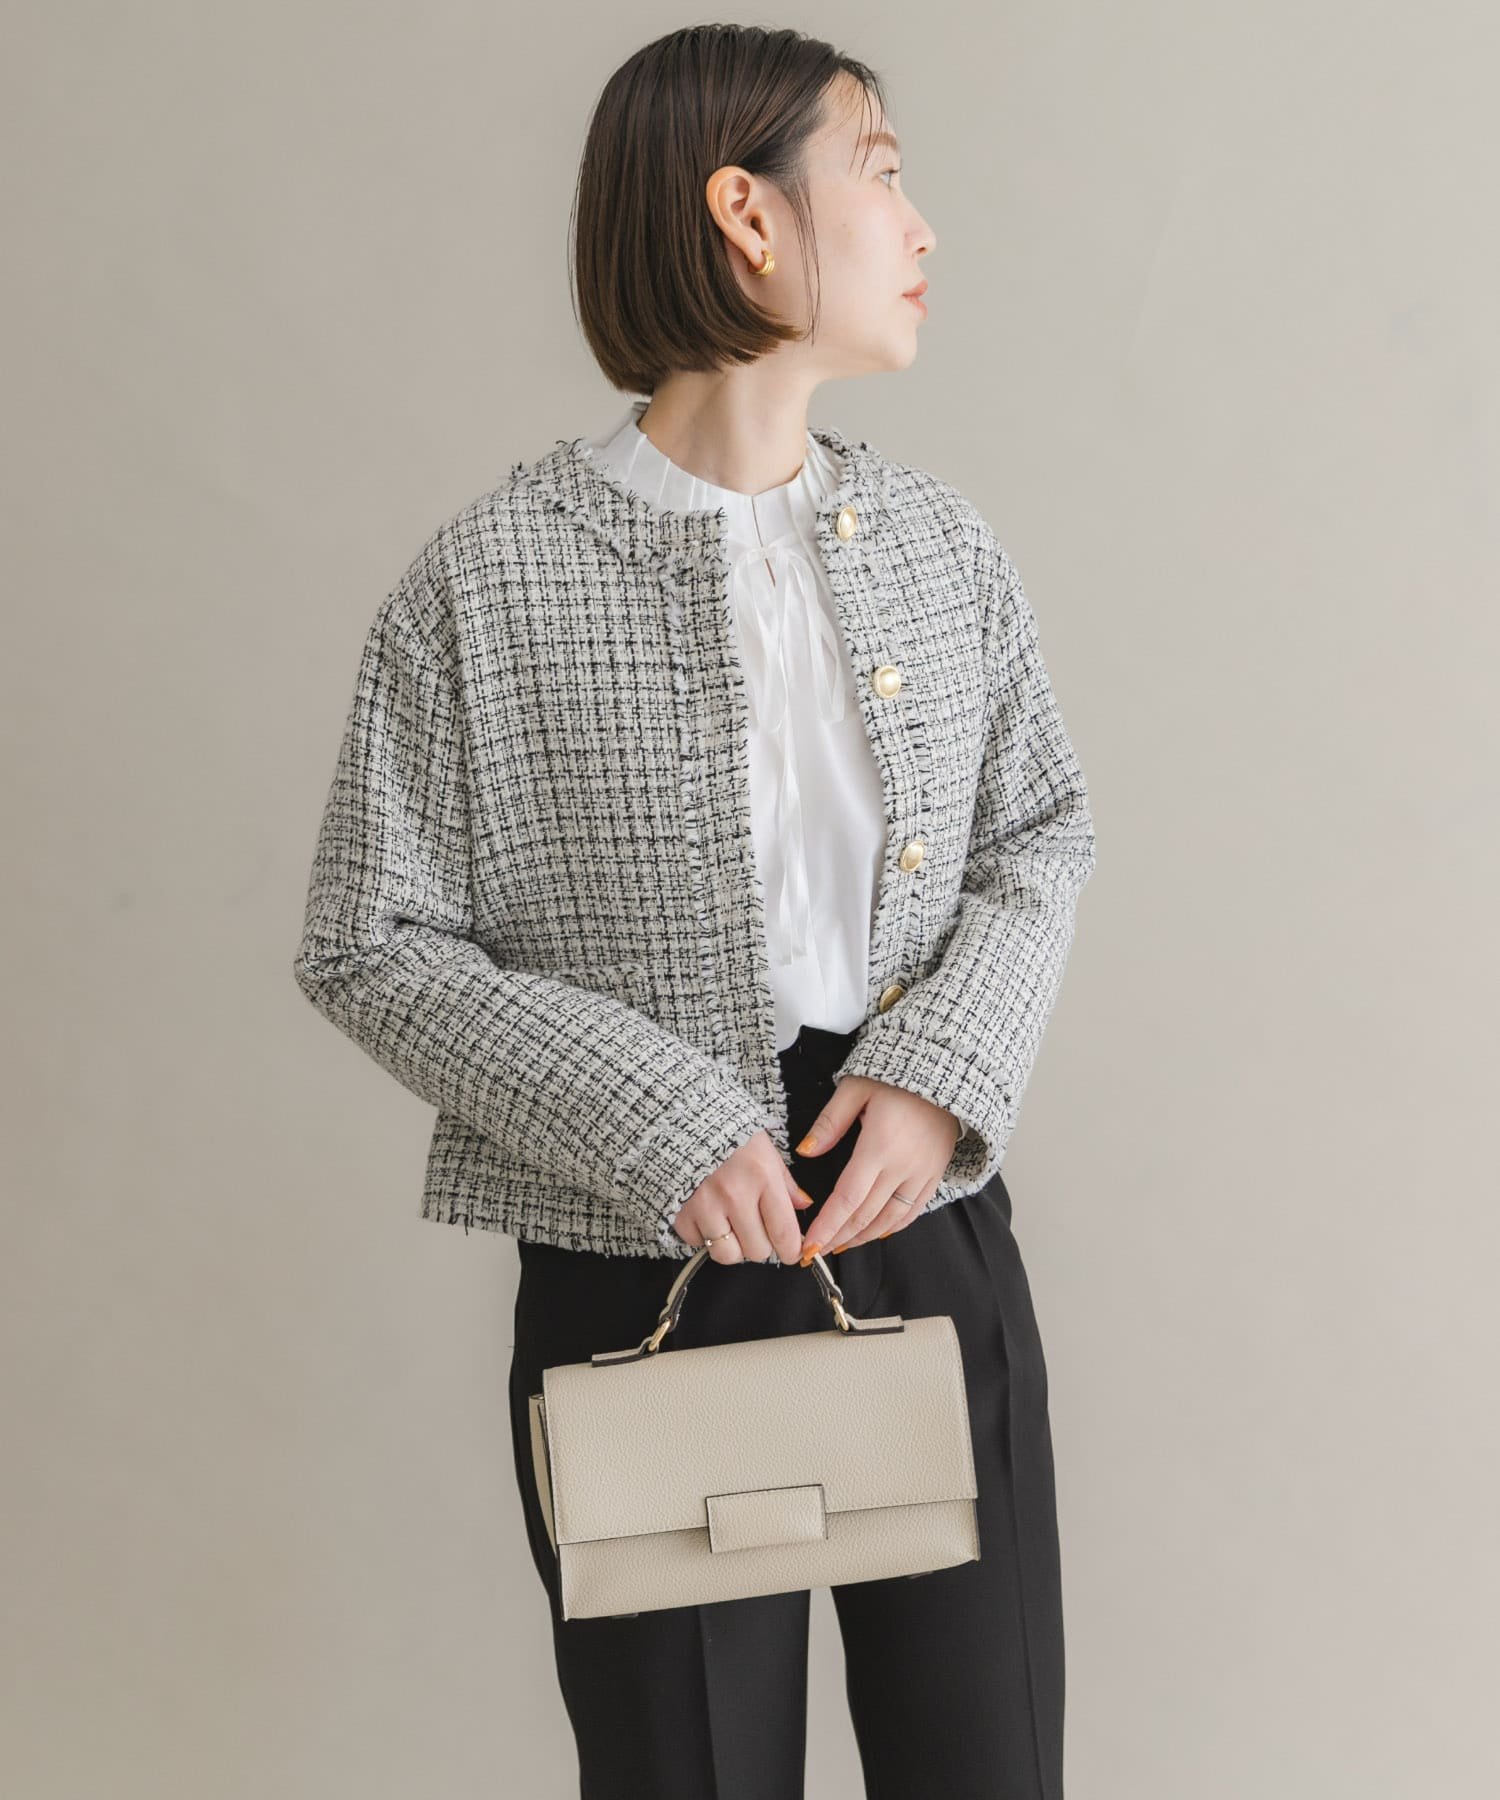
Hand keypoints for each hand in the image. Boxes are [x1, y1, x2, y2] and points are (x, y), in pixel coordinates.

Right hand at [671, 1129, 814, 1263]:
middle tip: (757, 1230)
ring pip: (727, 1255)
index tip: (791, 1252)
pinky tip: (706, 1216)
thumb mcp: (765, 1149)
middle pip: (757, 1251)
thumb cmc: (728, 1134)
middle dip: (761, 1245)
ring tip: (731, 1227)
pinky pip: (697, 1243)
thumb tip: (804, 1206)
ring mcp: (705, 1205)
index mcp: (762, 1176)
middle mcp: (735, 1195)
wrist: (681, 1119)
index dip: (791, 1251)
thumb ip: (785, 1182)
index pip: (784, 1233)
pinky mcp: (680, 1212)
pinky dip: (703, 1236)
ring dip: (733, 1247)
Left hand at [793, 1077, 959, 1257]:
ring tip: (839, 1246)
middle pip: (865, 1216)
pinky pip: (913, 1212)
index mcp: (879, 1146)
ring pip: (889, 1220)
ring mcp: (923, 1173)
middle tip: (815, 1253)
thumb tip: (805, 1152)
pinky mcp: (935, 1175)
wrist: (947, 1072)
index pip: (847, 1199)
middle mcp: (903, 1166)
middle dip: (838, 1238)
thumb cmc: (896, 1076)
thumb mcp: (855, 1088)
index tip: (808, 1246)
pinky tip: (874, 1233)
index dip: (827, 1227)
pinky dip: (891, 1227)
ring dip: (862, 1237)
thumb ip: (830, 1122)